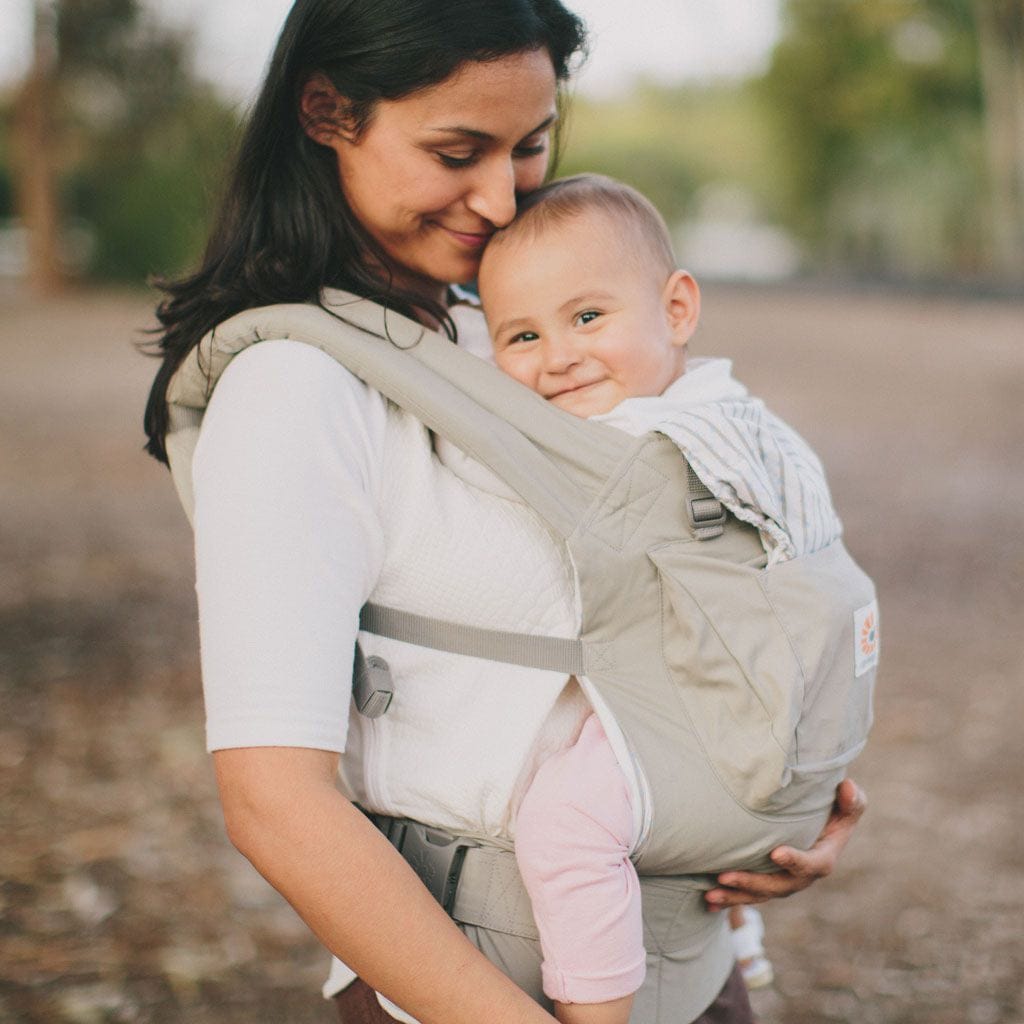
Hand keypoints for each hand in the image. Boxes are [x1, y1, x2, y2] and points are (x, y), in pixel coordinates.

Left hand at [704, 778, 866, 909]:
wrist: (818, 823)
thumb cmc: (832, 809)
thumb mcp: (846, 804)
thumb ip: (851, 801)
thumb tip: (848, 787)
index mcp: (823, 858)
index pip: (812, 864)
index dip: (796, 861)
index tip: (776, 853)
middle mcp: (802, 876)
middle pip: (779, 886)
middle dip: (752, 883)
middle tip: (726, 876)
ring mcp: (784, 882)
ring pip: (760, 895)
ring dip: (735, 896)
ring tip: (710, 894)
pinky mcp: (767, 882)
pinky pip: (749, 895)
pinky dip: (730, 899)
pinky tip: (707, 902)